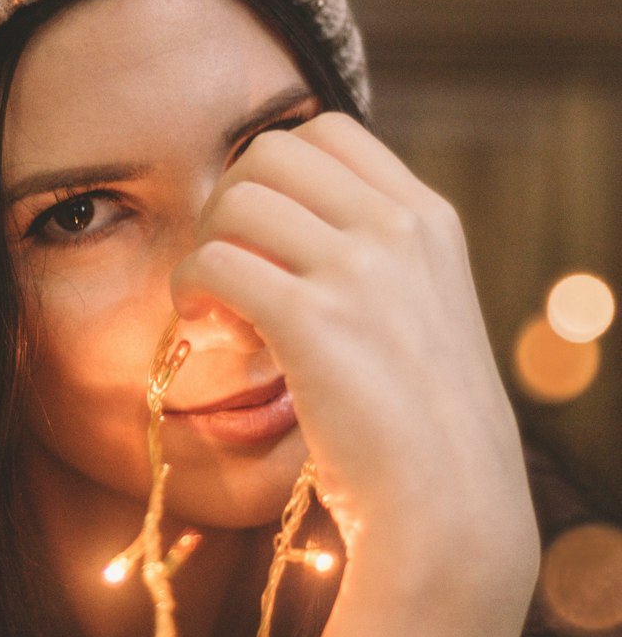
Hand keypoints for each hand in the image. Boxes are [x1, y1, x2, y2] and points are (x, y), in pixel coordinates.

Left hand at [171, 112, 539, 636]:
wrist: (449, 506)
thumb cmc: (424, 421)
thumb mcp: (423, 310)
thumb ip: (375, 257)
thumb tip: (286, 225)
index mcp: (427, 218)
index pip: (329, 131)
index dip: (274, 170)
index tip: (262, 228)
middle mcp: (398, 228)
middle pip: (271, 152)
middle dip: (230, 198)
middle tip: (227, 260)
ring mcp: (359, 270)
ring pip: (236, 202)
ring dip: (204, 245)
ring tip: (210, 301)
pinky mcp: (312, 320)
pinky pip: (214, 263)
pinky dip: (188, 289)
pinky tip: (199, 323)